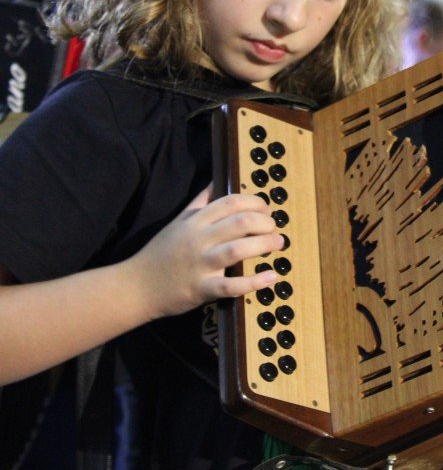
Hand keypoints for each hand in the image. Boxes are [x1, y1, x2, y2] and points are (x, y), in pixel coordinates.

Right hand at [129, 185, 282, 319]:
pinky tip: (271, 276)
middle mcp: (199, 240)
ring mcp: (200, 265)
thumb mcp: (178, 221)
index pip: (231, 203)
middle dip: (265, 223)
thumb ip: (200, 201)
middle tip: (274, 229)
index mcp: (195, 221)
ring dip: (264, 246)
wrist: (136, 286)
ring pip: (238, 250)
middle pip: (240, 223)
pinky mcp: (201, 289)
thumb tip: (216, 180)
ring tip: (278, 244)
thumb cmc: (161, 252)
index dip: (255, 203)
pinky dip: (254, 282)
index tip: (266, 210)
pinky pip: (231, 285)